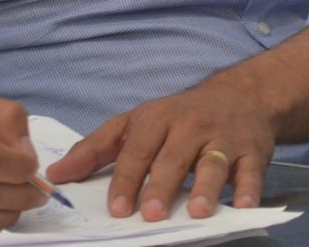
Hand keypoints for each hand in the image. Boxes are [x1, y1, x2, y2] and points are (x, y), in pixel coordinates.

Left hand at [46, 81, 274, 222]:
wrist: (240, 95)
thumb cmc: (178, 116)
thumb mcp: (136, 122)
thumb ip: (96, 148)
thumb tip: (56, 173)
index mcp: (157, 118)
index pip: (137, 149)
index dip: (127, 179)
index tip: (118, 208)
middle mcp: (190, 125)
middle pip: (173, 157)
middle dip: (161, 186)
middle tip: (150, 214)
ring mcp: (223, 137)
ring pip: (213, 163)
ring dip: (205, 187)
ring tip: (197, 211)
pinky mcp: (252, 150)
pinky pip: (251, 170)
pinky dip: (249, 189)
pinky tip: (243, 206)